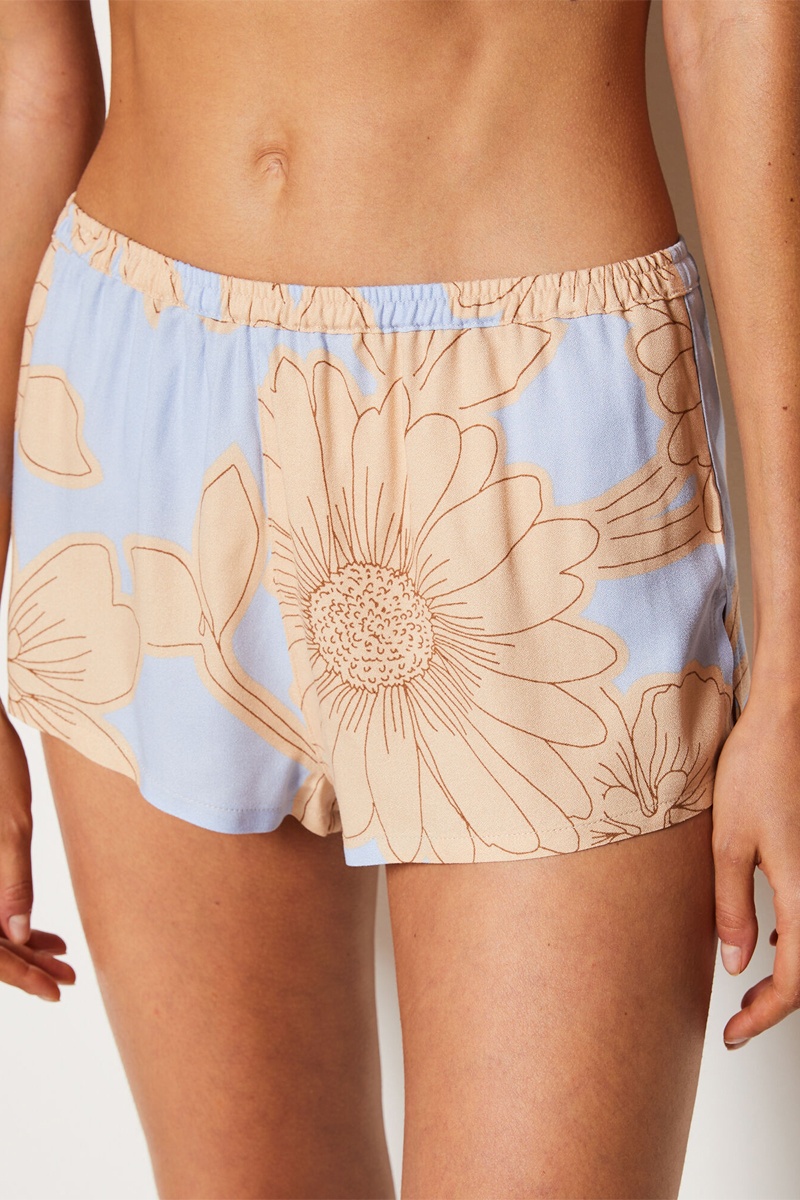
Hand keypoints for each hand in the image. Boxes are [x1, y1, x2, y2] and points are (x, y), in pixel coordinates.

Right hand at [0, 710, 75, 1000]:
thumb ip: (12, 882)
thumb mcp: (12, 824)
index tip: (55, 991)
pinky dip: (9, 921)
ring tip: (61, 957)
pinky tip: (41, 930)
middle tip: (67, 979)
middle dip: (23, 966)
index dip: (19, 975)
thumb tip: (21, 936)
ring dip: (18, 947)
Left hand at [711, 688, 799, 1048]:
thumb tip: (734, 965)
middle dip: (775, 1004)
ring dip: (785, 974)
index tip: (733, 1034)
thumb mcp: (727, 842)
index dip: (764, 1015)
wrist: (785, 722)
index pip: (794, 980)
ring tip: (749, 991)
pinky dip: (793, 941)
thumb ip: (732, 906)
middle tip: (739, 1023)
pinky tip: (768, 941)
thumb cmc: (755, 771)